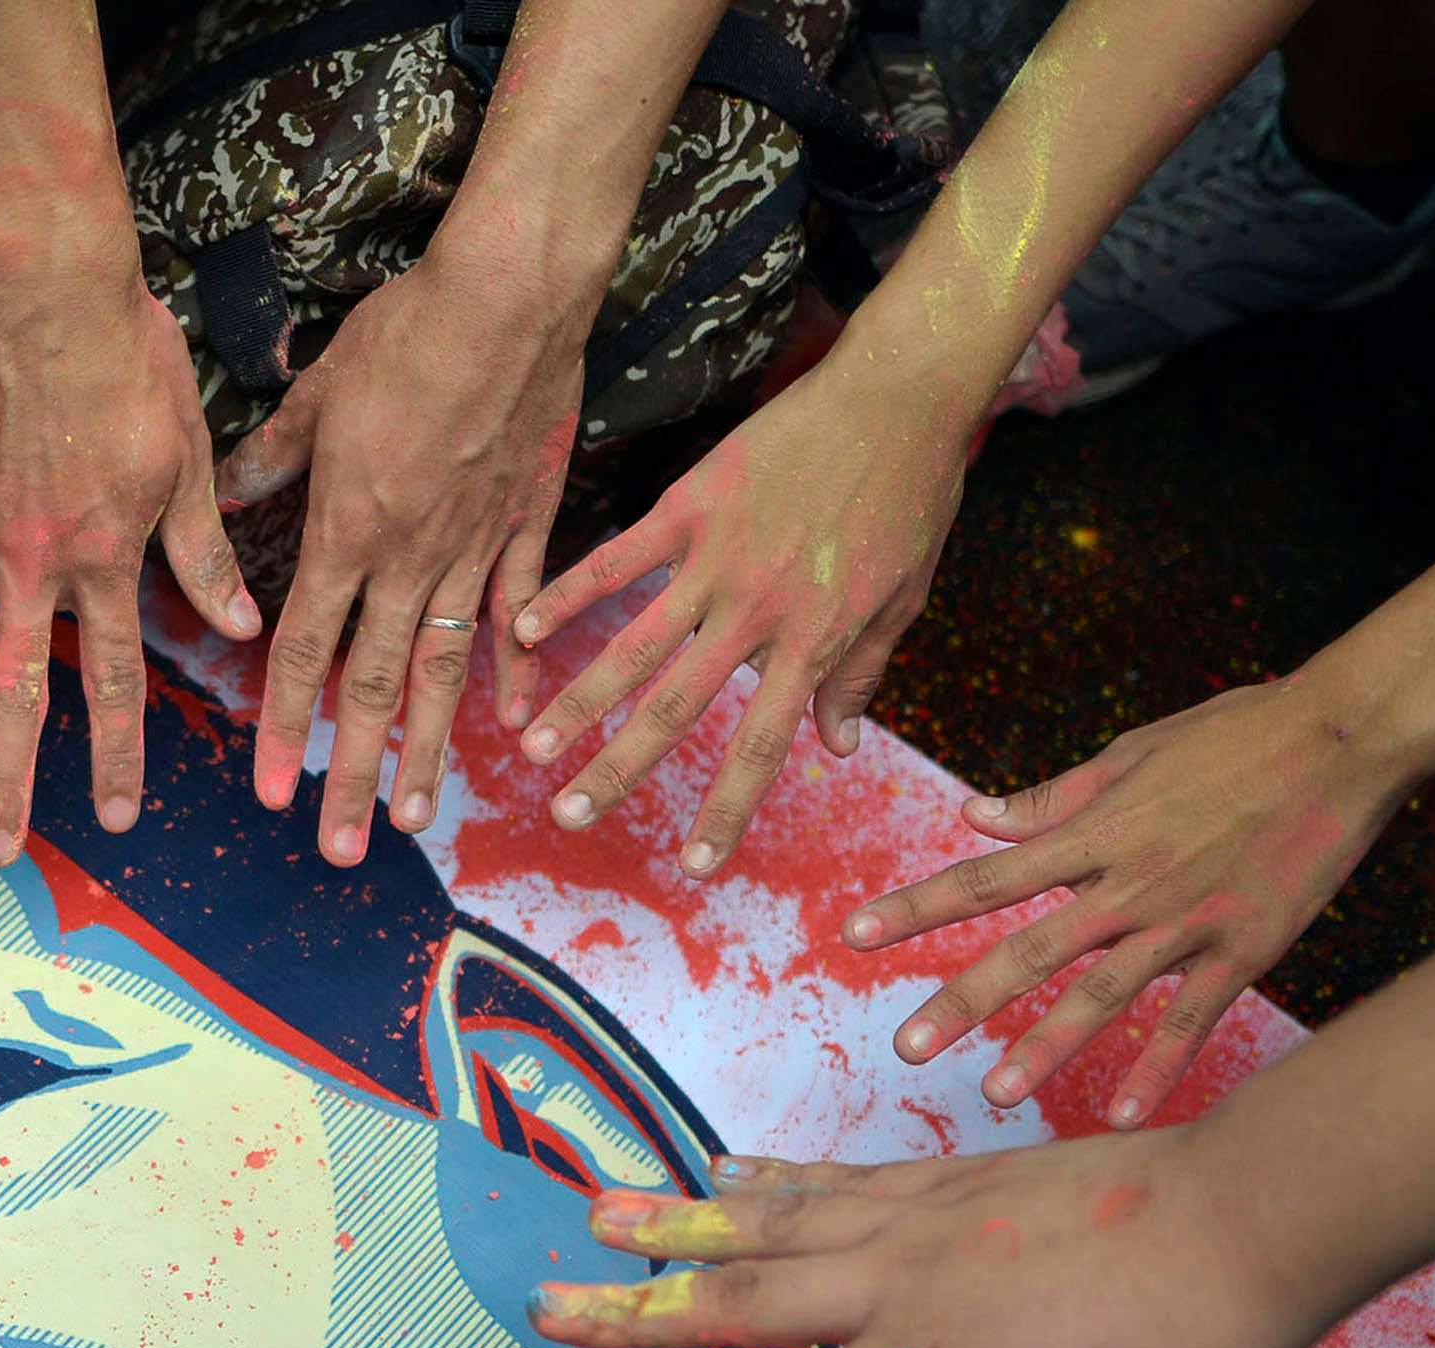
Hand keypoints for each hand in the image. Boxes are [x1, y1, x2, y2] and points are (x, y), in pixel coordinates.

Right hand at [0, 249, 253, 858]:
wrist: (47, 277)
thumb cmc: (128, 355)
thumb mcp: (187, 454)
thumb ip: (203, 551)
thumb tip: (240, 628)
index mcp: (105, 560)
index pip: (113, 683)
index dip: (115, 755)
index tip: (112, 819)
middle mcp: (33, 564)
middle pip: (16, 695)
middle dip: (6, 782)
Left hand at [219, 243, 581, 863]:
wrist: (510, 298)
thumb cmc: (408, 332)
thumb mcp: (318, 391)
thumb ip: (271, 455)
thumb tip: (225, 493)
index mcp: (347, 532)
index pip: (305, 654)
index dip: (285, 730)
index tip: (273, 795)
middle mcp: (408, 560)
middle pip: (371, 688)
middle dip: (351, 775)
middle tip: (340, 849)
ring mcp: (473, 550)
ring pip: (441, 671)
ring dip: (424, 751)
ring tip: (413, 818)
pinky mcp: (527, 525)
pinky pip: (519, 612)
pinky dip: (517, 669)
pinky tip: (514, 724)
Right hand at [514, 354, 965, 872]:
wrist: (899, 394)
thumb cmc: (913, 493)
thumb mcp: (904, 594)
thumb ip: (862, 672)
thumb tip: (839, 748)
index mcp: (813, 639)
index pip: (760, 746)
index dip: (724, 811)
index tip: (692, 865)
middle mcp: (757, 610)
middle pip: (674, 710)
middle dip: (617, 771)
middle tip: (568, 819)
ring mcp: (718, 556)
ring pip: (634, 646)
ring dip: (578, 702)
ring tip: (531, 749)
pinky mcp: (693, 502)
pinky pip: (619, 556)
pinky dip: (570, 593)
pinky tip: (521, 627)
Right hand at [521, 1137, 1327, 1347]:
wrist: (1261, 1209)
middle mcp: (898, 1280)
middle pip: (737, 1301)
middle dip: (633, 1311)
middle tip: (540, 1306)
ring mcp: (918, 1215)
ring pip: (768, 1224)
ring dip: (674, 1223)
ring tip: (591, 1213)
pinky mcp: (949, 1175)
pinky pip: (831, 1179)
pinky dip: (766, 1178)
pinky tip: (722, 1171)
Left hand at [846, 680, 1408, 1126]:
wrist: (1348, 736)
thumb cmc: (1239, 734)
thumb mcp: (1135, 752)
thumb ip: (1053, 796)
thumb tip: (973, 815)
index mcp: (1095, 832)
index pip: (985, 876)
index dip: (916, 906)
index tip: (855, 934)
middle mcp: (1129, 882)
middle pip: (1028, 949)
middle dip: (963, 1000)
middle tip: (904, 1048)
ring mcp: (1186, 919)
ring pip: (1102, 992)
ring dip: (1046, 1045)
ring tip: (995, 1092)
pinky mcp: (1244, 945)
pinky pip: (1191, 1017)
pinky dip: (1157, 1066)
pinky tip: (1122, 1113)